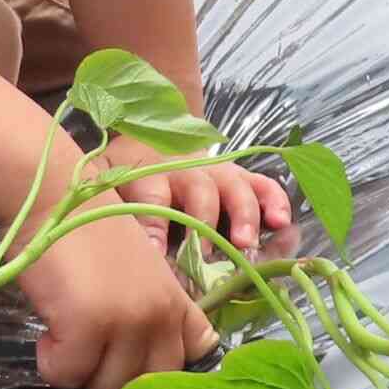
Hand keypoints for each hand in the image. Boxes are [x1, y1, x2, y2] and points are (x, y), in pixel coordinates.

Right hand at [19, 214, 215, 388]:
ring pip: (104, 386)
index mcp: (175, 302)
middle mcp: (159, 315)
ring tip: (64, 335)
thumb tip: (138, 365)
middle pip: (143, 383)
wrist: (56, 199)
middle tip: (85, 349)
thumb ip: (151, 312)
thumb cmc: (88, 235)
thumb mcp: (138, 273)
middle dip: (109, 376)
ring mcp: (127, 321)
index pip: (194, 354)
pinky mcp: (88, 326)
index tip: (130, 356)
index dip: (161, 366)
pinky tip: (49, 332)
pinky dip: (52, 362)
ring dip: (78, 370)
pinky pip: (68, 373)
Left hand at [106, 136, 290, 254]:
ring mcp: (219, 171)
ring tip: (246, 245)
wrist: (153, 132)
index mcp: (151, 172)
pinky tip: (281, 223)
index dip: (154, 225)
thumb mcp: (107, 181)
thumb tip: (108, 242)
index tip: (155, 252)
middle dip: (204, 225)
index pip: (152, 196)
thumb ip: (108, 205)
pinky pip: (264, 184)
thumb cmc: (128, 170)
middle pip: (200, 192)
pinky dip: (276, 201)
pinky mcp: (241, 175)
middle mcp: (189, 170)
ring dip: (244, 217)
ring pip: (237, 189)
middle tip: (205, 256)